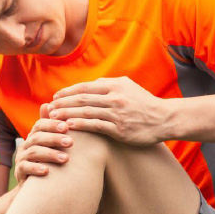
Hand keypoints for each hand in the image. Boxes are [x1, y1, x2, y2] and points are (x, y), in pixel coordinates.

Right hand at [14, 104, 73, 184]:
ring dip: (50, 154)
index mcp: (34, 136)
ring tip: (65, 158)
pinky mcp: (20, 171)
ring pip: (34, 152)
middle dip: (55, 139)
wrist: (34, 184)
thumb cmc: (46, 159)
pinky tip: (47, 171)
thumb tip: (48, 104)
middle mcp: (26, 145)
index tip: (67, 126)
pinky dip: (36, 168)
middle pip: (38, 138)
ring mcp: (21, 158)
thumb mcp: (50, 143)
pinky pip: (25, 167)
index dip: (52, 124)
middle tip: (70, 142)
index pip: (40, 125)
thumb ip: (51, 127)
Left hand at [48, 76, 171, 145]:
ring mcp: (117, 113)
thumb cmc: (143, 103)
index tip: (55, 97)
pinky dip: (80, 125)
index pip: (85, 87)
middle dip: (63, 103)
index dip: (68, 92)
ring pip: (86, 112)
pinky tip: (68, 127)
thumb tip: (90, 84)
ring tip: (54, 117)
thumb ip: (109, 85)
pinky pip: (95, 126)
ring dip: (67, 114)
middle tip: (50, 108)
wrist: (164, 119)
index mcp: (115, 86)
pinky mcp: (119, 129)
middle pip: (82, 99)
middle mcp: (115, 98)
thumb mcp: (128, 87)